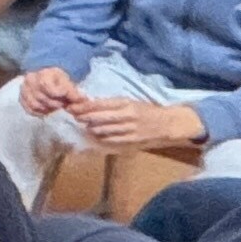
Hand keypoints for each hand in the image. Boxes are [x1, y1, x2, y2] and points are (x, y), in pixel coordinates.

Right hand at [15, 65, 83, 117]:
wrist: (46, 74)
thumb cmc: (58, 78)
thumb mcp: (67, 81)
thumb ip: (73, 91)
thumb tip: (82, 100)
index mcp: (42, 73)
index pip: (47, 86)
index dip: (58, 94)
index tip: (65, 96)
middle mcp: (30, 80)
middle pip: (42, 97)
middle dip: (55, 103)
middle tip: (62, 104)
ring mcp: (24, 90)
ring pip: (35, 105)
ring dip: (47, 108)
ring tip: (55, 107)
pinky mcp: (21, 98)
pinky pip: (29, 109)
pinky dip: (38, 112)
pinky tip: (46, 110)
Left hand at [75, 97, 207, 149]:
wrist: (167, 123)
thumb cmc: (146, 110)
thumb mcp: (130, 102)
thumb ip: (112, 104)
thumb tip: (90, 105)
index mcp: (126, 103)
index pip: (100, 104)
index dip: (84, 106)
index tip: (73, 106)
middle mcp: (127, 115)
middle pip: (99, 117)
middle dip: (84, 117)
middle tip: (74, 116)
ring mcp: (130, 128)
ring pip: (104, 129)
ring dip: (91, 128)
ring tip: (84, 126)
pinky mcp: (132, 139)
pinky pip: (113, 139)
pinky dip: (102, 137)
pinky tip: (95, 136)